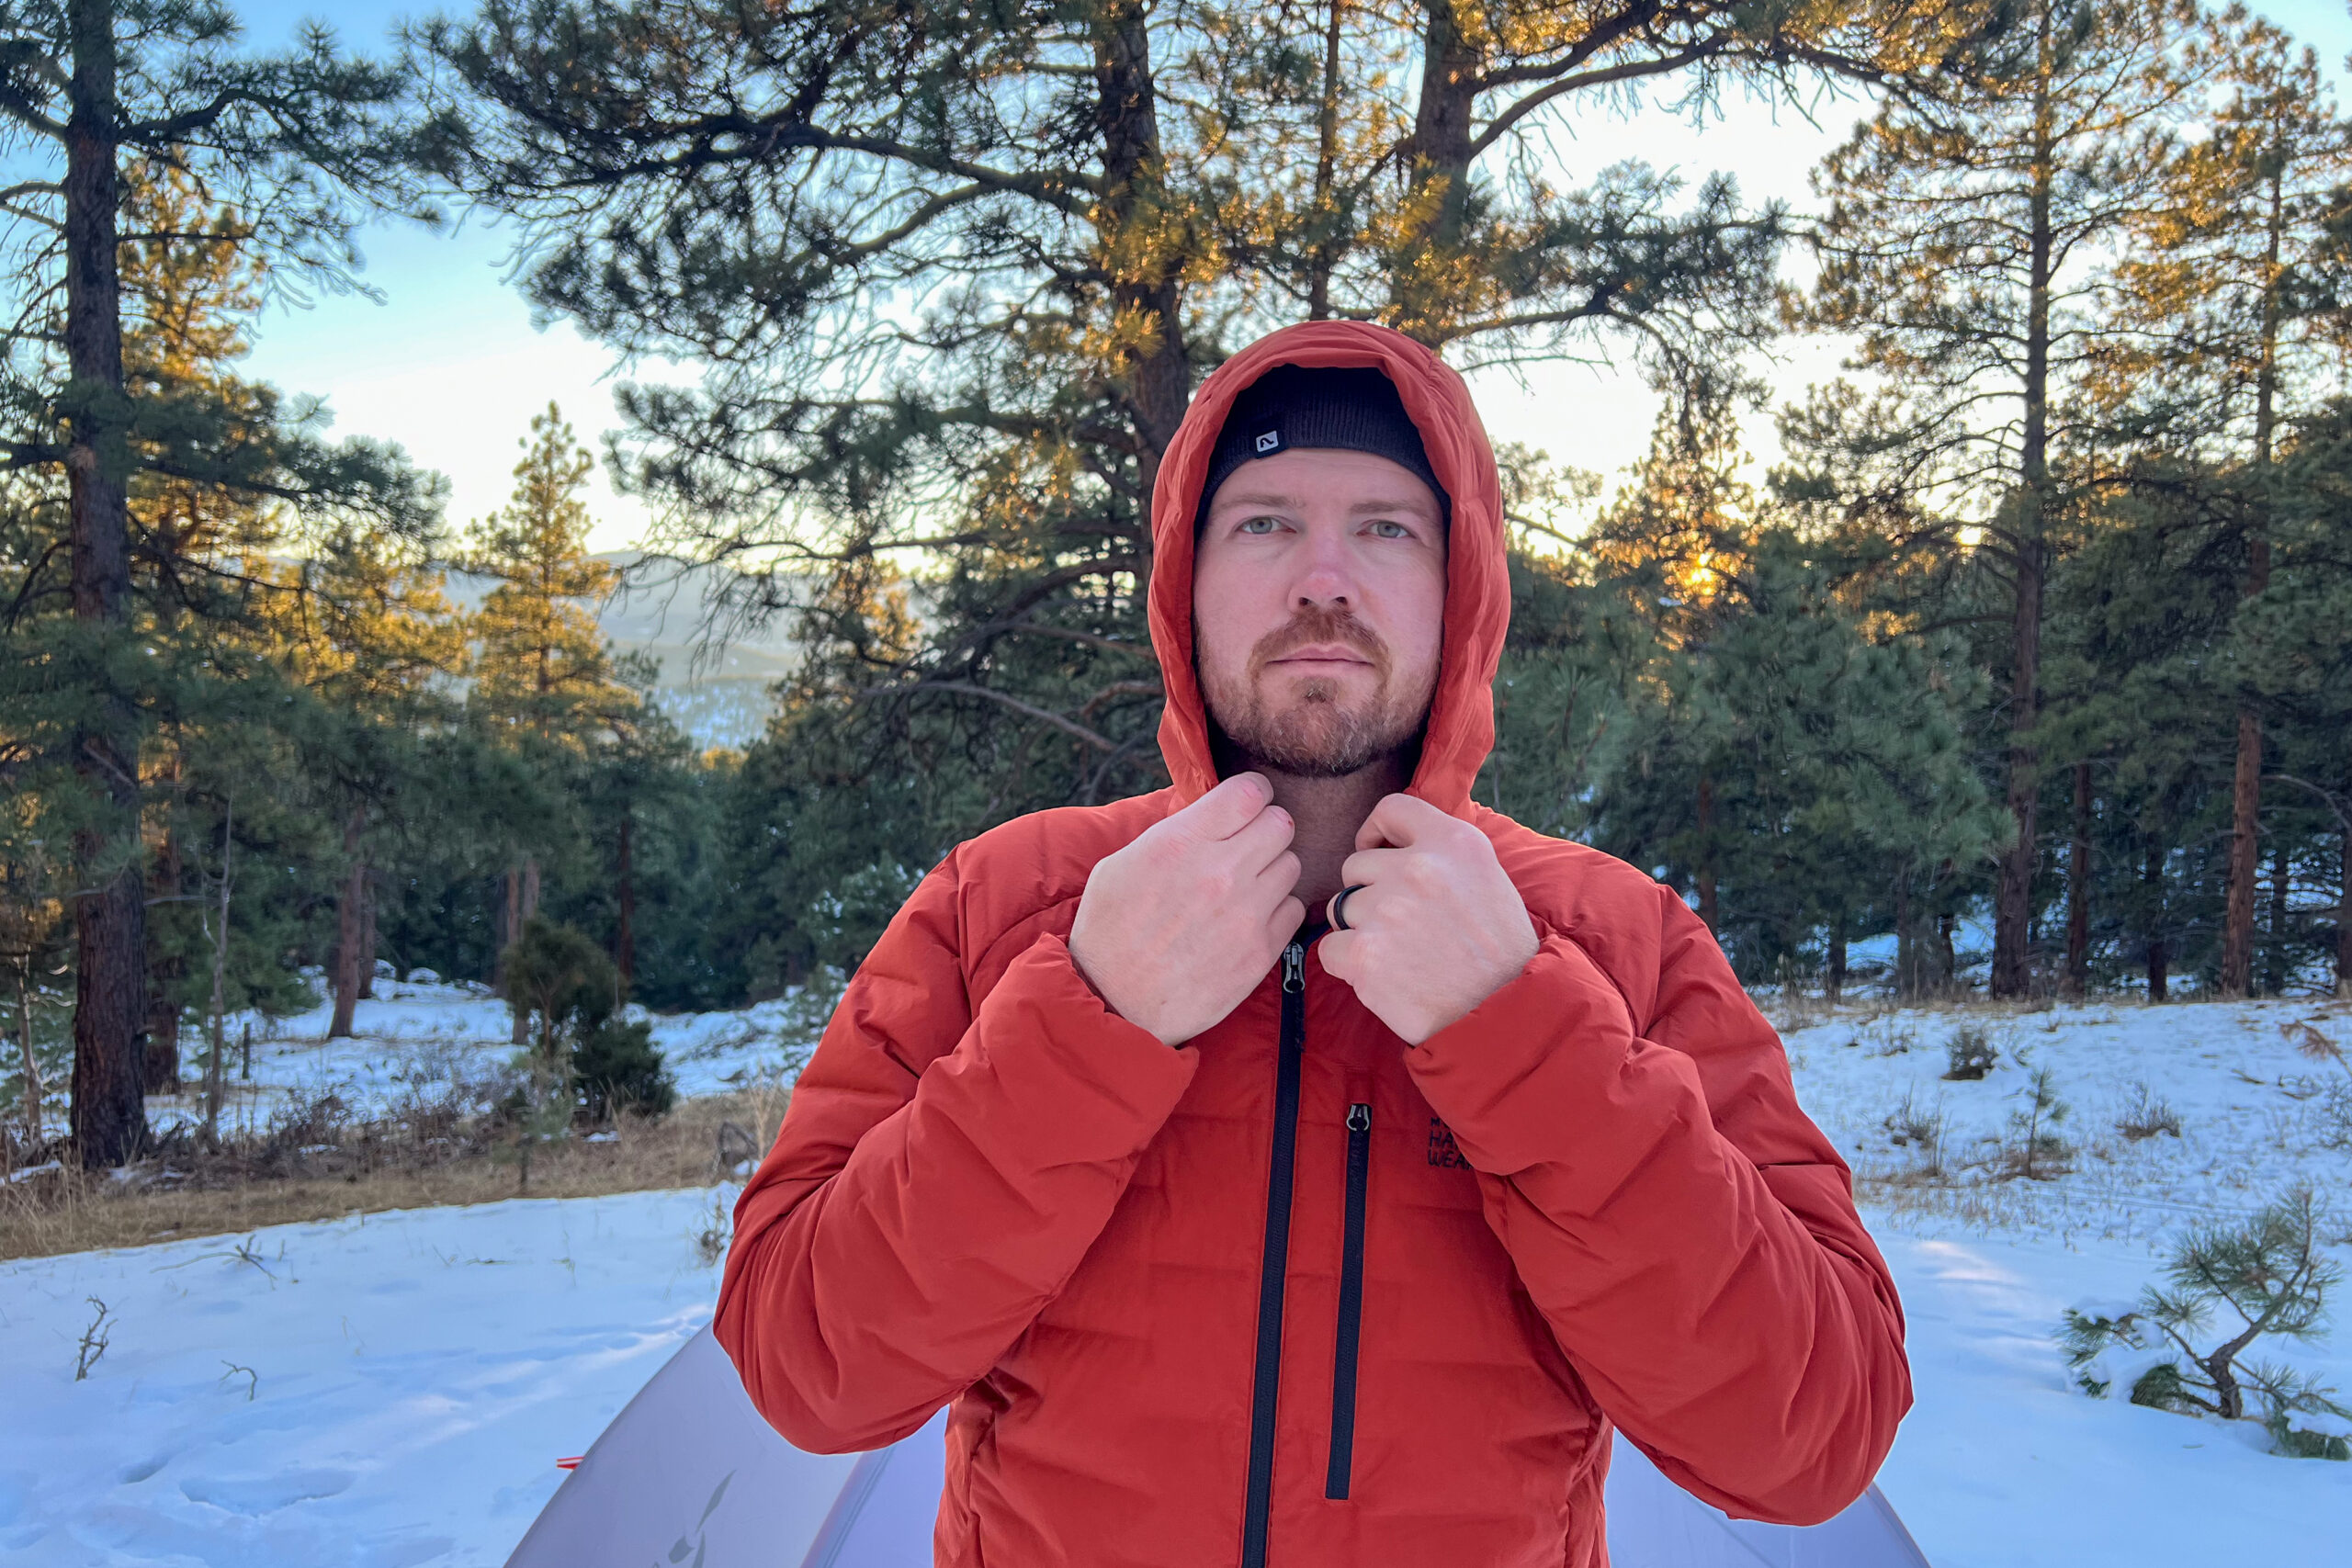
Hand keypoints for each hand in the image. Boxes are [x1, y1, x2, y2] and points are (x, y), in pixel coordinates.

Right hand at [1068, 773, 1304, 1045]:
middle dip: (1265, 830)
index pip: (1251, 792)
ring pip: (1292, 864)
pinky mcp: (1261, 951)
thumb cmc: (1110, 931)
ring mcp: (1246, 913)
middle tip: (1247, 847)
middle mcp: (1220, 872)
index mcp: (1181, 842)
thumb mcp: (1120, 864)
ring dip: (1272, 870)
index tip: (1246, 807)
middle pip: (1281, 823)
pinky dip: (1277, 910)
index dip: (1252, 796)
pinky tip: (1249, 919)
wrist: (1113, 1004)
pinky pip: (1294, 908)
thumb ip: (1174, 833)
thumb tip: (1214, 812)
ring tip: (1245, 887)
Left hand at [1318, 794, 1537, 1044]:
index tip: (1378, 853)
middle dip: (1369, 893)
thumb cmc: (1498, 952)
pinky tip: (1384, 977)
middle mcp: (1417, 867)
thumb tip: (1391, 842)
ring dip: (1360, 930)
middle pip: (1356, 865)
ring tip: (1400, 954)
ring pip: (1341, 908)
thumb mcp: (1487, 877)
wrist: (1504, 1016)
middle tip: (1402, 926)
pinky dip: (1349, 965)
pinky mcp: (1364, 954)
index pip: (1391, 808)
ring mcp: (1386, 910)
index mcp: (1454, 842)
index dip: (1376, 833)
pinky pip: (1330, 949)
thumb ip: (1442, 851)